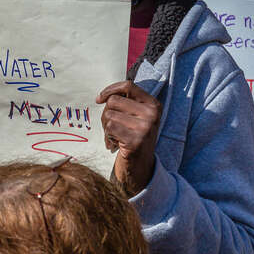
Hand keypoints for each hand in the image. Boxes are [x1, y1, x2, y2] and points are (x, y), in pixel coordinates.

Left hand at [97, 81, 160, 197]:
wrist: (141, 168)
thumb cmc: (134, 138)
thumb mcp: (137, 117)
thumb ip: (126, 103)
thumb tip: (102, 96)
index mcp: (154, 105)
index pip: (128, 86)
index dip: (110, 89)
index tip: (99, 99)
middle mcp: (152, 114)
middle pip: (114, 101)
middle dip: (106, 113)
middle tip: (110, 127)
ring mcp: (145, 127)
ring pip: (109, 115)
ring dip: (106, 128)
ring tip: (115, 137)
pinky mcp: (135, 140)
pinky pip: (110, 128)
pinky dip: (108, 137)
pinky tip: (115, 144)